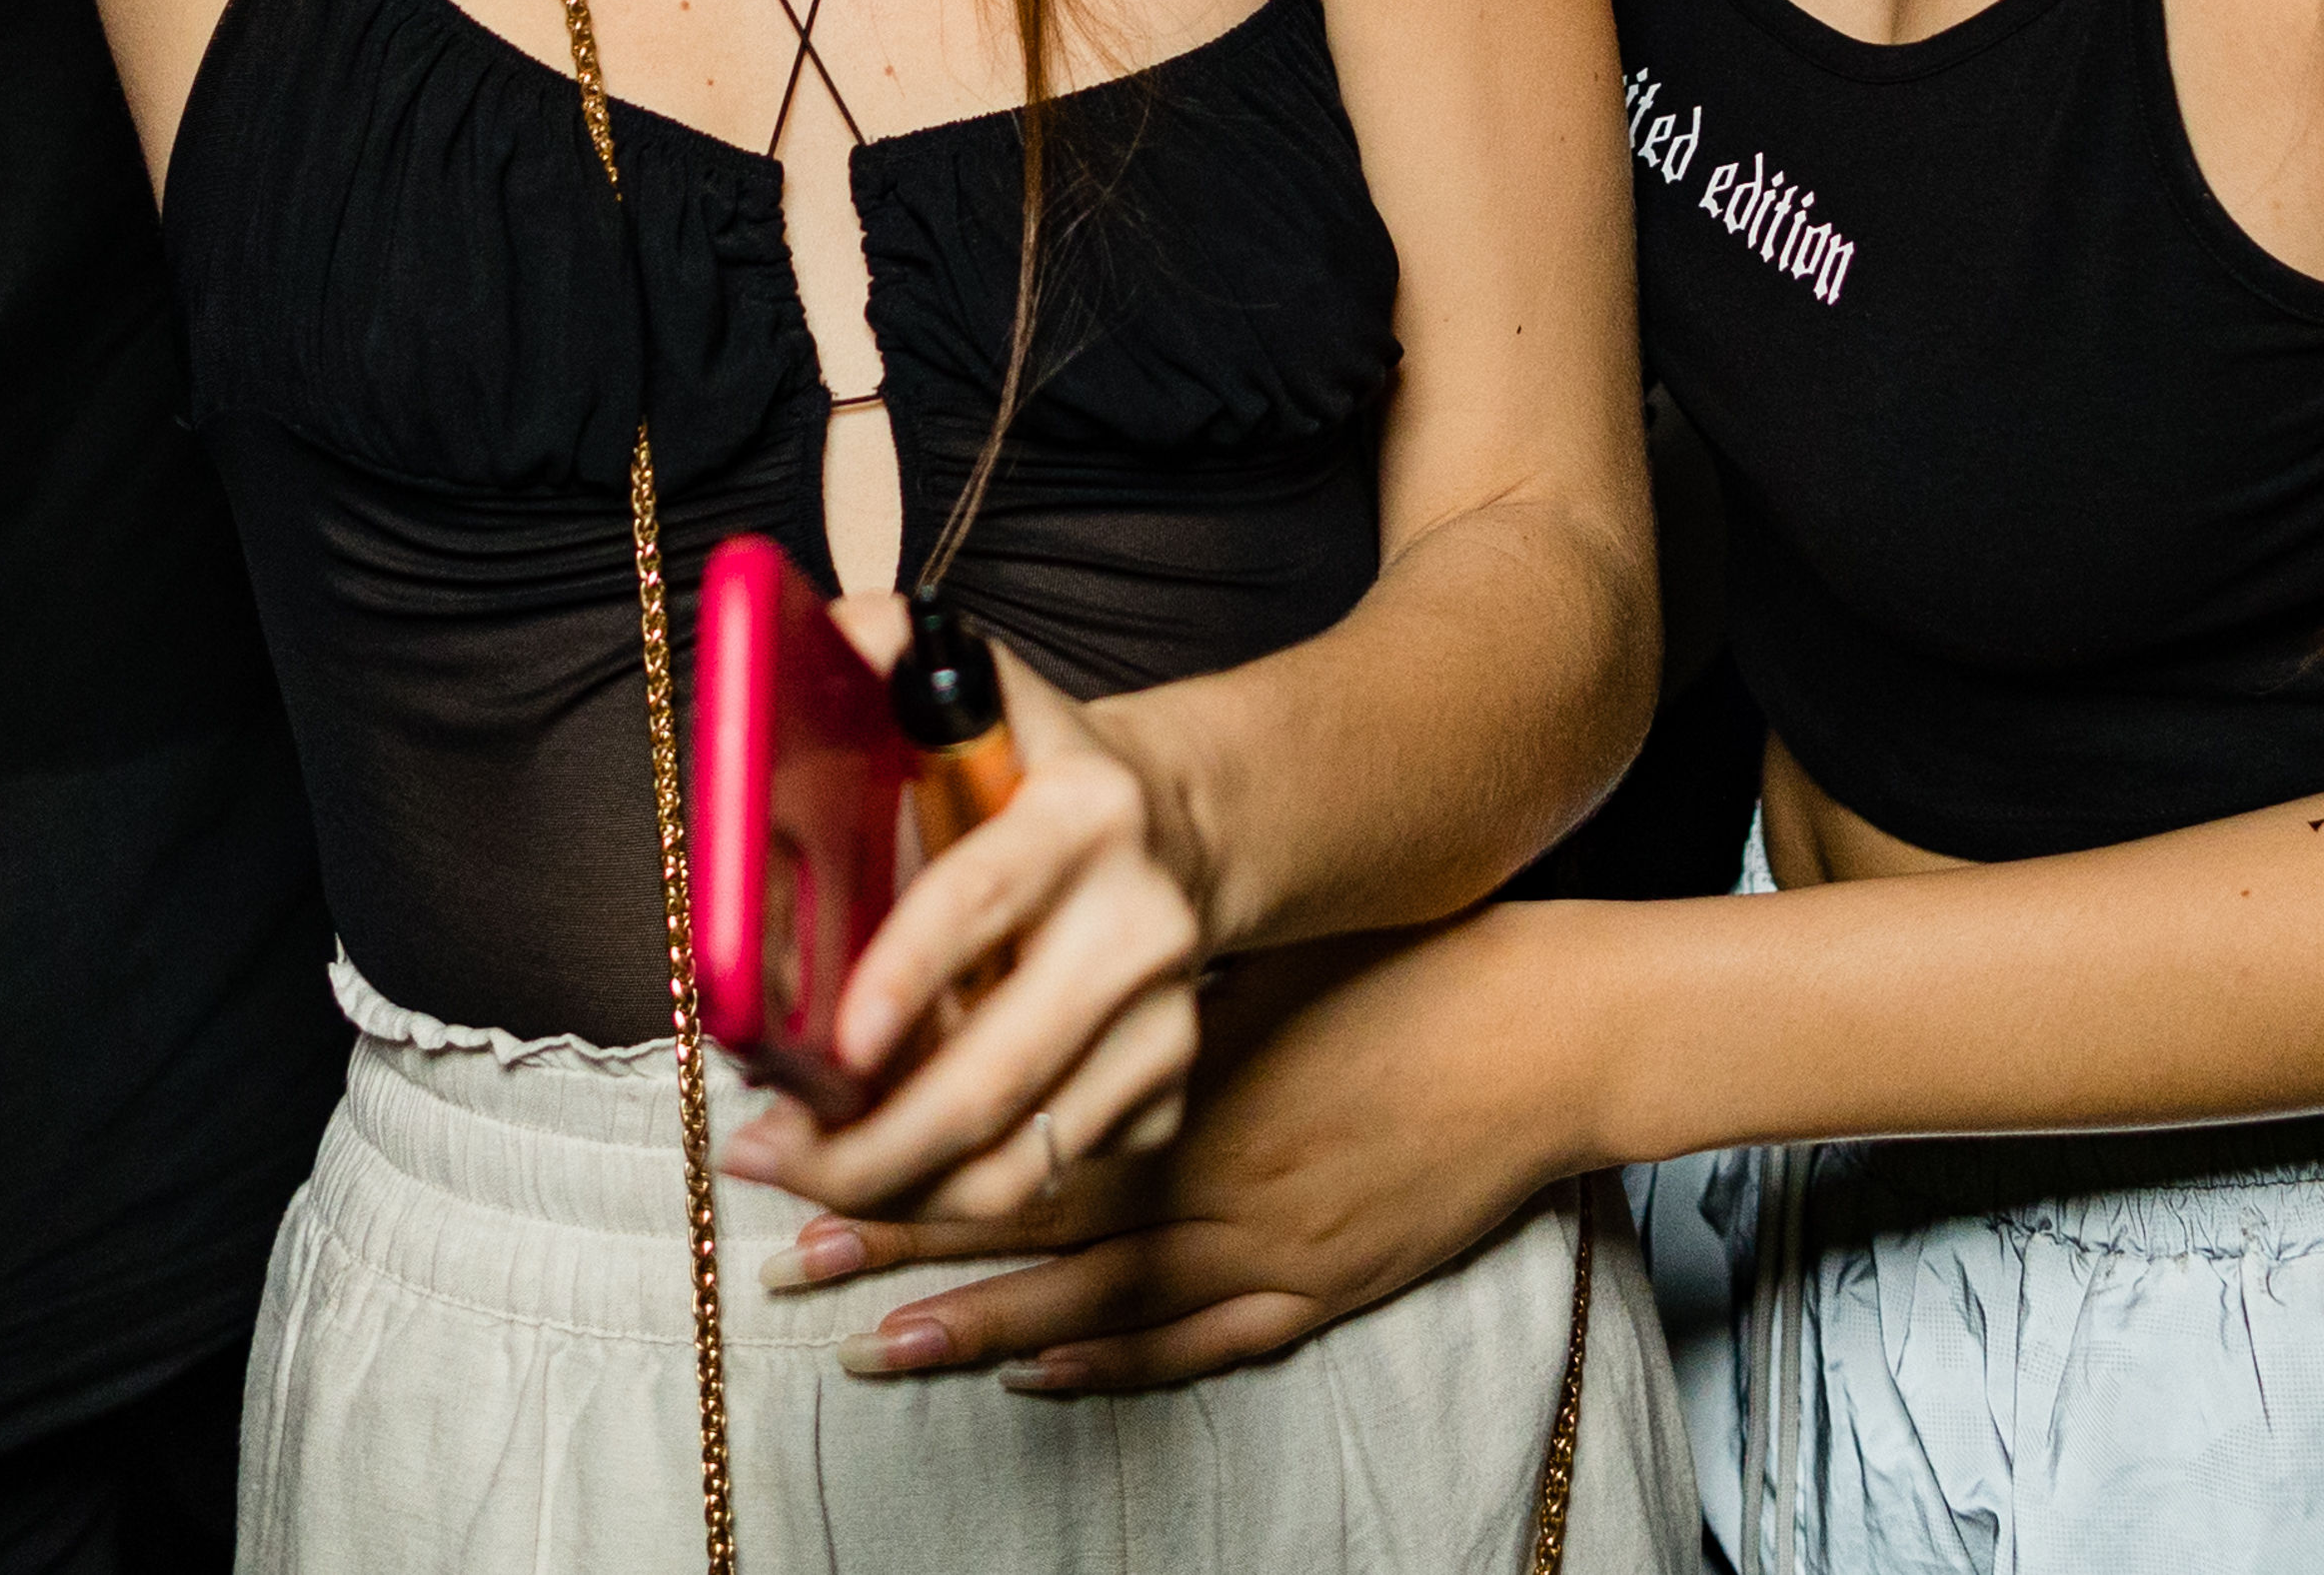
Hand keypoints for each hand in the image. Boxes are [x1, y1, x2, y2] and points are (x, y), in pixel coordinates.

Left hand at [713, 621, 1212, 1230]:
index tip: (837, 1040)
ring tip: (797, 1170)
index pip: (983, 899)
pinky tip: (883, 1163)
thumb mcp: (975, 693)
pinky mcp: (1166, 1093)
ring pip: (1016, 1159)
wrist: (1180, 825)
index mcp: (1082, 812)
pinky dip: (947, 1194)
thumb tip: (782, 639)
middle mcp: (1139, 925)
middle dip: (866, 1143)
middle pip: (995, 1074)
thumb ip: (880, 657)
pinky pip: (1042, 1179)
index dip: (909, 974)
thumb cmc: (1029, 768)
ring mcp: (1164, 1023)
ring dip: (892, 1187)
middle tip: (763, 1151)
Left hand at [831, 908, 1601, 1393]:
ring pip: (1089, 1299)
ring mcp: (1257, 1243)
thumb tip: (1021, 948)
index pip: (999, 1117)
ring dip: (974, 1322)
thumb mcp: (1251, 953)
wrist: (1538, 1032)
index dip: (889, 1139)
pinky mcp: (1316, 1286)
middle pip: (1021, 1215)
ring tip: (868, 1342)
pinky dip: (1106, 1365)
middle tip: (785, 1254)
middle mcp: (1201, 1170)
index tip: (795, 1143)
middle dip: (893, 1236)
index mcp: (1175, 1075)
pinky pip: (1193, 1342)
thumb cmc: (1399, 972)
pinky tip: (1034, 1376)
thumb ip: (1139, 974)